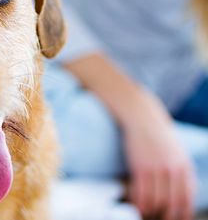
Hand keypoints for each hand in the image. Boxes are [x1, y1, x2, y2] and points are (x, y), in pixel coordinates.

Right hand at [63, 53, 196, 219]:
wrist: (139, 114)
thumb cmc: (154, 132)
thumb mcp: (173, 150)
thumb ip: (178, 167)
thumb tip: (177, 188)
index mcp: (185, 166)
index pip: (187, 198)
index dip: (181, 213)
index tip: (174, 219)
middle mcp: (174, 169)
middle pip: (173, 203)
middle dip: (165, 215)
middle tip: (157, 218)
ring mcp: (157, 168)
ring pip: (157, 201)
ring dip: (150, 211)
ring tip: (144, 213)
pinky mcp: (141, 166)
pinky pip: (141, 193)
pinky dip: (139, 203)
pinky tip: (135, 206)